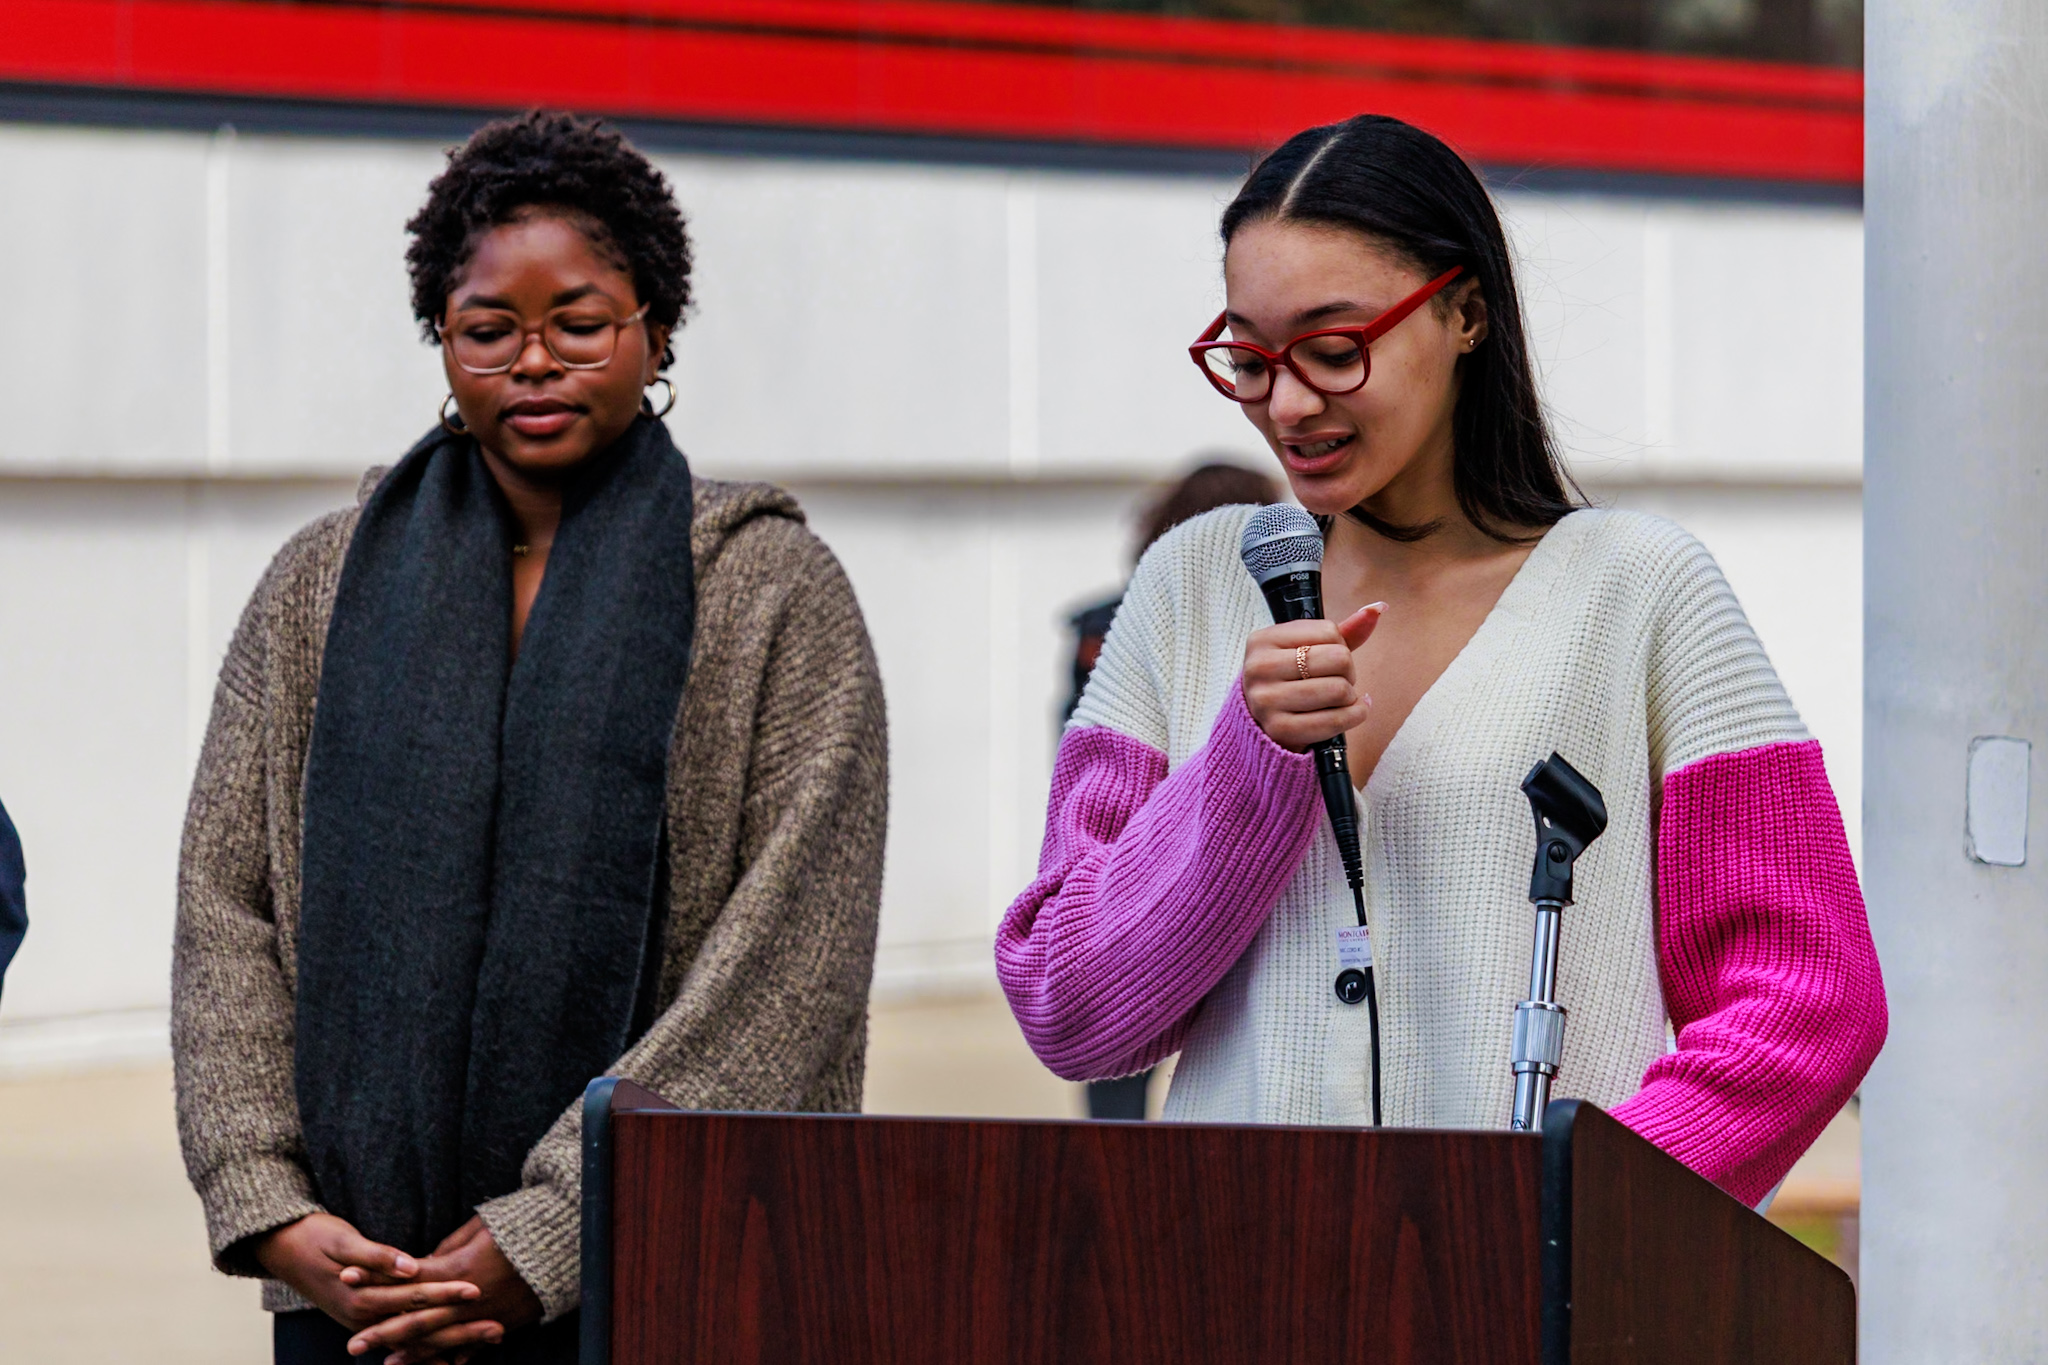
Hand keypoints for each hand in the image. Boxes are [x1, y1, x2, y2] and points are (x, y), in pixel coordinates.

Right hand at [252, 1212, 485, 1348]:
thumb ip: (377, 1256)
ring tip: (486, 1342)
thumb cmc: (314, 1237)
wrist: (281, 1248)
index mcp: (362, 1298)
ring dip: (450, 1342)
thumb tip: (409, 1266)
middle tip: (498, 1328)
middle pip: (420, 1327)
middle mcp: (364, 1317)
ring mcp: (364, 1323)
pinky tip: (453, 1357)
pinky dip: (427, 1349)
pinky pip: (401, 1340)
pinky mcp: (365, 1320)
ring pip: (413, 1339)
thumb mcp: (343, 1240)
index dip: (447, 1295)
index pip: (414, 1298)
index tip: (478, 1291)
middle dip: (460, 1330)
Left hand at [343, 1215, 541, 1363]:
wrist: (563, 1244)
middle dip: (383, 1332)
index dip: (374, 1277)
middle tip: (353, 1345)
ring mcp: (484, 1316)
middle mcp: (466, 1300)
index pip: (405, 1278)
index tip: (345, 1277)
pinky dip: (453, 1356)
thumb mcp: (479, 1228)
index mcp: (457, 1271)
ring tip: (386, 1363)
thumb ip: (446, 1250)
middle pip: (417, 1319)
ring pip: (441, 1340)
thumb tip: (421, 1266)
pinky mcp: (502, 1323)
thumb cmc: (520, 1227)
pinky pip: (472, 1345)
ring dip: (412, 1353)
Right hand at [1242, 602, 1383, 751]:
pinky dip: (1355, 715)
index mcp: (1263, 640)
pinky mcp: (1280, 729)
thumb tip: (1378, 608)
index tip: (1328, 657)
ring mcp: (1267, 701)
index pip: (1329, 631)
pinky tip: (1351, 711)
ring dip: (1350, 695)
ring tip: (1338, 697)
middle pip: (1339, 659)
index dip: (1341, 645)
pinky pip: (1336, 720)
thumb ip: (1342, 631)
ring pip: (1339, 690)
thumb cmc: (1289, 678)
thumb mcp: (1305, 649)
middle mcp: (1260, 668)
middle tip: (1338, 679)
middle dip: (1348, 671)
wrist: (1260, 721)